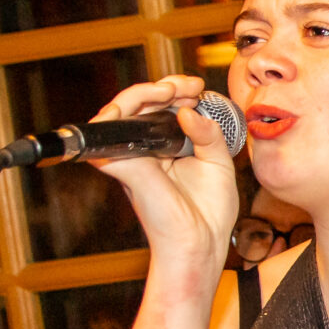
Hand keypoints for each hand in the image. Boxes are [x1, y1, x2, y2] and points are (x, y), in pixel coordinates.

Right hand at [86, 75, 241, 269]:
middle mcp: (144, 150)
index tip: (198, 88)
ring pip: (119, 110)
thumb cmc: (209, 211)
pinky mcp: (123, 165)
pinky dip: (125, 108)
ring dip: (145, 91)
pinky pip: (109, 129)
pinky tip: (155, 101)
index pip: (159, 109)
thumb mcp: (219, 162)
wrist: (202, 242)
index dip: (175, 90)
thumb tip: (189, 110)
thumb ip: (209, 133)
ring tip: (172, 90)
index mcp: (164, 148)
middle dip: (163, 86)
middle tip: (190, 87)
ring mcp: (131, 157)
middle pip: (138, 104)